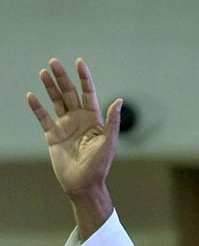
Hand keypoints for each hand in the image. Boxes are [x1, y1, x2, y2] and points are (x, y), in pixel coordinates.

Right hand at [27, 58, 121, 237]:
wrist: (83, 184)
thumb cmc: (100, 165)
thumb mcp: (109, 142)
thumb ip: (113, 121)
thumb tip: (119, 100)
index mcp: (94, 119)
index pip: (88, 93)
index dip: (84, 78)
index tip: (79, 62)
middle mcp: (79, 119)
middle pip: (69, 93)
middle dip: (62, 78)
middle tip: (54, 62)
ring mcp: (65, 126)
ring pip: (56, 101)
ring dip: (50, 87)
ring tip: (44, 72)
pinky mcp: (53, 135)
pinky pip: (43, 118)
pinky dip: (37, 108)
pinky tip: (32, 96)